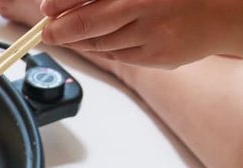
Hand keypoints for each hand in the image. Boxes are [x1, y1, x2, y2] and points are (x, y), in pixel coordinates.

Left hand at [39, 0, 242, 67]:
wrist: (223, 11)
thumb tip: (60, 8)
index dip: (60, 6)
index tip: (47, 11)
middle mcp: (145, 6)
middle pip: (87, 24)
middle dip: (61, 31)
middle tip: (48, 32)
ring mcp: (152, 34)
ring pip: (100, 44)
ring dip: (82, 40)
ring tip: (75, 35)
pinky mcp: (157, 57)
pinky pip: (118, 56)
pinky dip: (105, 49)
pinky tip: (106, 40)